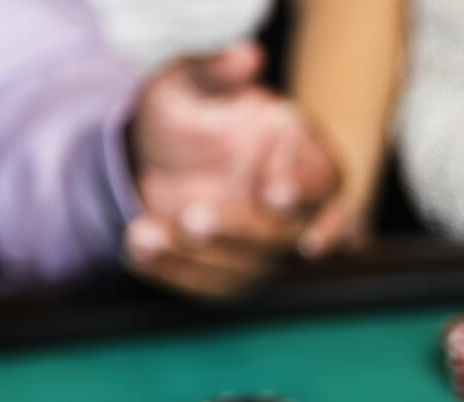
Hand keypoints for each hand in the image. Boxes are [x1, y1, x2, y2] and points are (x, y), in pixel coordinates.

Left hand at [123, 43, 339, 297]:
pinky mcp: (227, 273)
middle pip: (282, 233)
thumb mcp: (192, 81)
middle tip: (195, 217)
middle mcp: (292, 212)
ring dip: (197, 256)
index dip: (304, 191)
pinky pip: (206, 283)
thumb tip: (247, 56)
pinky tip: (140, 246)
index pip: (323, 180)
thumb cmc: (191, 114)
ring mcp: (261, 249)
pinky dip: (172, 271)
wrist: (157, 157)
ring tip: (149, 232)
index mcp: (302, 158)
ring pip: (245, 265)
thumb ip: (217, 70)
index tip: (274, 193)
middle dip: (238, 229)